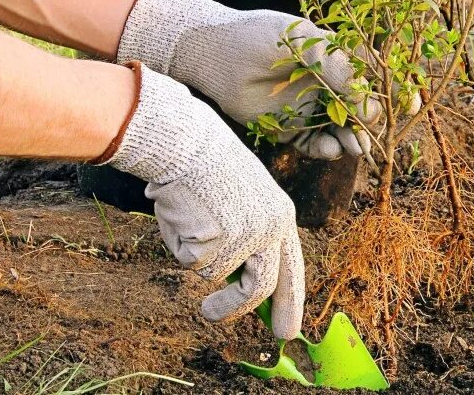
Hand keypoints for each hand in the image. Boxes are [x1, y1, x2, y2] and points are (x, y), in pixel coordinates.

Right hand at [102, 62, 303, 337]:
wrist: (188, 143)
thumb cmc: (210, 169)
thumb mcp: (246, 201)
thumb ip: (251, 239)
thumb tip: (243, 286)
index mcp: (282, 217)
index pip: (292, 270)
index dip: (290, 302)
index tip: (288, 330)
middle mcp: (270, 230)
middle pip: (261, 287)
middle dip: (237, 310)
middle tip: (212, 316)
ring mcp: (244, 237)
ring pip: (216, 275)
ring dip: (198, 260)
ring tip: (189, 225)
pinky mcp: (215, 241)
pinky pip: (191, 262)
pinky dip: (181, 244)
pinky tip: (183, 214)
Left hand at [116, 0, 379, 159]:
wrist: (215, 54)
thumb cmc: (260, 38)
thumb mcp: (306, 45)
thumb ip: (339, 71)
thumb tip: (370, 103)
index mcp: (336, 57)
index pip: (374, 76)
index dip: (393, 92)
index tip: (410, 105)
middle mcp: (327, 84)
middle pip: (362, 109)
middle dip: (373, 124)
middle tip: (377, 134)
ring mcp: (310, 107)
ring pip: (342, 130)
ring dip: (354, 140)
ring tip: (356, 148)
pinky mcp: (290, 128)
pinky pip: (316, 144)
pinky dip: (327, 149)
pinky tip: (331, 149)